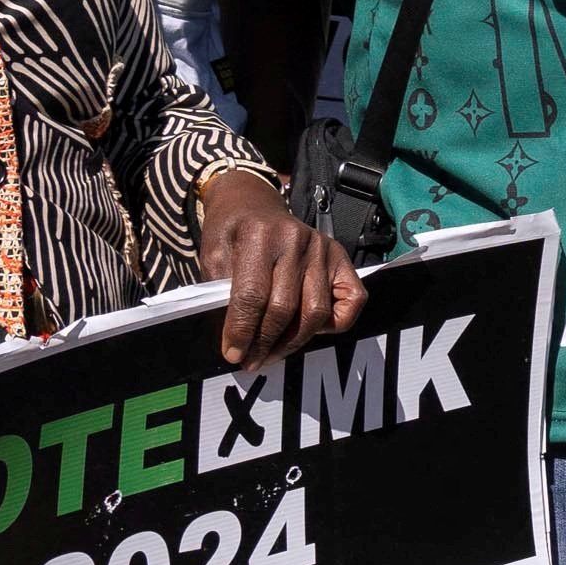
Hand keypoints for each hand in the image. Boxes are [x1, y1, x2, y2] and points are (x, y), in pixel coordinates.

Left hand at [196, 169, 367, 367]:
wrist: (252, 203)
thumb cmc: (232, 232)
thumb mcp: (213, 254)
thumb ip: (221, 290)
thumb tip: (234, 336)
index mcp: (259, 235)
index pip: (253, 295)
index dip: (242, 331)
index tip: (233, 355)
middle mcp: (296, 239)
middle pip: (284, 309)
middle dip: (264, 343)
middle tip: (251, 361)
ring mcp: (323, 248)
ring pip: (315, 312)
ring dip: (293, 342)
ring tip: (272, 354)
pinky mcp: (341, 257)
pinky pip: (352, 301)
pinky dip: (336, 324)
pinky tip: (310, 330)